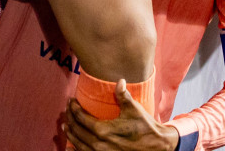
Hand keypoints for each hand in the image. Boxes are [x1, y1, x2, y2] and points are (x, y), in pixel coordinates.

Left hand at [63, 79, 177, 150]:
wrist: (157, 147)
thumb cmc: (145, 127)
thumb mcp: (134, 109)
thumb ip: (123, 95)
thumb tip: (119, 80)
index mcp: (104, 130)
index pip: (81, 118)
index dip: (73, 108)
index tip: (71, 101)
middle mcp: (99, 144)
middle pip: (77, 131)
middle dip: (70, 119)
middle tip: (67, 110)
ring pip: (79, 145)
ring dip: (70, 135)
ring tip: (66, 126)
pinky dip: (77, 149)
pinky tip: (73, 145)